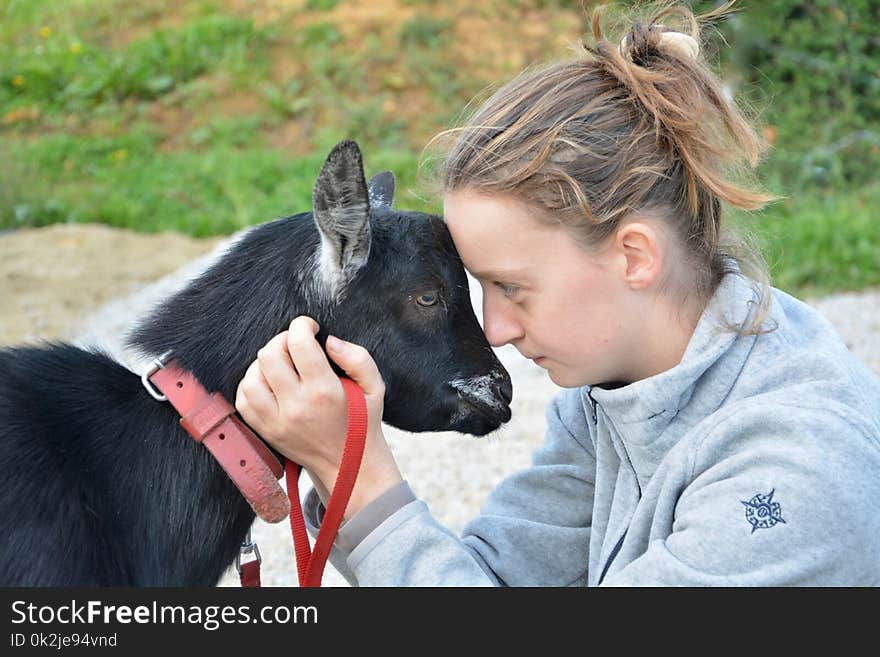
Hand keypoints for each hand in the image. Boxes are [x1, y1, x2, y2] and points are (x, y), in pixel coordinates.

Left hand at [235, 316, 402, 519]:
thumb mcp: (375, 388)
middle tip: (296, 345)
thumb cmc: (362, 423)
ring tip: (282, 365)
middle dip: (282, 340)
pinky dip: (252, 384)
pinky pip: (243, 399)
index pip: (299, 344)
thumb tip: (329, 341)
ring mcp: (276, 422)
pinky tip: (270, 383)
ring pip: (251, 376)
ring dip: (265, 363)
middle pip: (269, 355)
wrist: (349, 466)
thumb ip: (357, 358)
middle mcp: (296, 406)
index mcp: (325, 391)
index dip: (302, 325)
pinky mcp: (265, 432)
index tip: (310, 328)